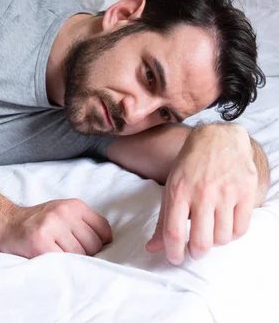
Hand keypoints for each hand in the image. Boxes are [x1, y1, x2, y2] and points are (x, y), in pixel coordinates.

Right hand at [0, 199, 112, 257]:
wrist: (6, 223)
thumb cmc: (38, 222)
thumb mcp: (63, 212)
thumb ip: (85, 222)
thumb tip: (109, 243)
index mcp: (73, 205)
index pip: (103, 229)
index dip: (99, 242)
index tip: (86, 246)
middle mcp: (63, 213)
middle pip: (93, 245)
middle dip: (84, 253)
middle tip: (67, 251)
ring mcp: (51, 228)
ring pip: (80, 255)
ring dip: (71, 260)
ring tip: (57, 253)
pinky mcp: (41, 244)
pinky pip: (64, 262)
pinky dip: (61, 266)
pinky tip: (51, 259)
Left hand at [146, 124, 257, 264]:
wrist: (218, 139)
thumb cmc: (190, 167)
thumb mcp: (171, 189)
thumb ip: (163, 220)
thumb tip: (152, 248)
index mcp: (178, 191)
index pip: (174, 232)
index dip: (173, 253)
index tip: (175, 259)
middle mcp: (202, 192)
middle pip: (201, 241)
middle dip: (196, 253)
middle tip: (194, 251)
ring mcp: (226, 192)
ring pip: (222, 238)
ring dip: (215, 242)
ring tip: (210, 232)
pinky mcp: (246, 192)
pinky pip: (241, 229)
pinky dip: (232, 234)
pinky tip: (225, 225)